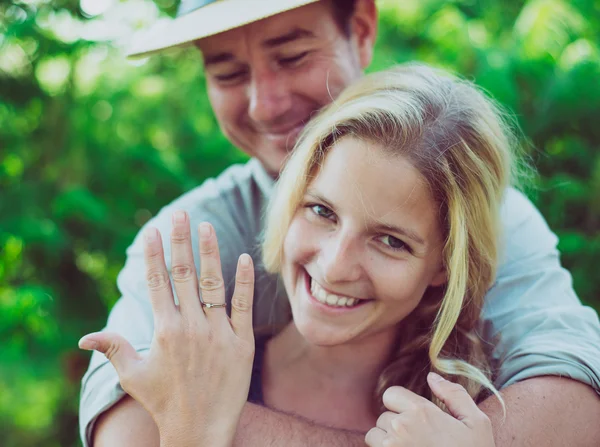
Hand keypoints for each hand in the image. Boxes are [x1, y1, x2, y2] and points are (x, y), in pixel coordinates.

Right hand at [78, 213, 254, 446]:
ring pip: (214, 284)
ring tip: (206, 226)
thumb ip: (113, 349)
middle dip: (181, 241)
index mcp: (164, 330)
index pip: (158, 282)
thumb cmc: (163, 402)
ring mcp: (218, 333)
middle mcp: (191, 326)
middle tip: (181, 213)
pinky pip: (243, 306)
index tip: (154, 229)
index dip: (156, 254)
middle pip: (184, 274)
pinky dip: (245, 281)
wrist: (200, 429)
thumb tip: (84, 337)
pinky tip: (244, 258)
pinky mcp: (241, 343)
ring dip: (210, 253)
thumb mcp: (134, 376)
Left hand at [365, 373, 494, 446]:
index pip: (391, 394)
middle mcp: (400, 427)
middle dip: (397, 424)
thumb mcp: (477, 423)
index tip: (416, 417)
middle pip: (384, 416)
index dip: (402, 404)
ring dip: (388, 440)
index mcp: (420, 412)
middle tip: (419, 438)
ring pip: (375, 435)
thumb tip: (432, 376)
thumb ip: (454, 395)